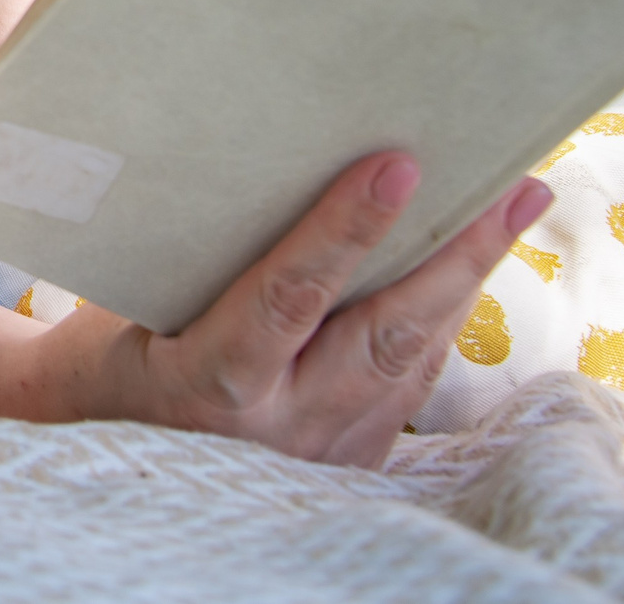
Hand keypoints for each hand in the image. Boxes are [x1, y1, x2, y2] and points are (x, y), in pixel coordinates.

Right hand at [65, 153, 552, 464]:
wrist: (108, 455)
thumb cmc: (112, 354)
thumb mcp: (130, 306)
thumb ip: (200, 259)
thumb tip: (275, 163)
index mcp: (207, 381)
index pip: (287, 297)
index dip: (342, 231)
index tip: (393, 166)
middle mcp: (277, 425)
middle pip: (386, 335)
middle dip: (453, 255)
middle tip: (508, 184)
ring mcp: (324, 450)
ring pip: (416, 357)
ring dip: (469, 277)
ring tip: (515, 201)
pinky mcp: (355, 460)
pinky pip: (413, 381)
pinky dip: (443, 315)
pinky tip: (470, 262)